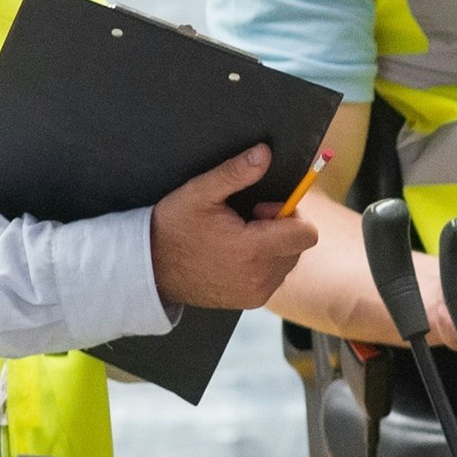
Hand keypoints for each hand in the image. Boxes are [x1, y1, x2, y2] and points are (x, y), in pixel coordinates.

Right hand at [151, 147, 322, 312]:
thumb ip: (235, 173)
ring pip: (288, 262)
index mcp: (252, 250)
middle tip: (246, 222)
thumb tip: (265, 154)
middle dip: (280, 230)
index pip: (306, 233)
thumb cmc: (173, 229)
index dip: (289, 214)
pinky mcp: (250, 301)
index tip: (261, 210)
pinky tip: (236, 256)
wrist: (150, 268)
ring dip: (273, 247)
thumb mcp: (200, 193)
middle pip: (299, 246)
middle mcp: (259, 277)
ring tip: (239, 240)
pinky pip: (274, 277)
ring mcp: (255, 293)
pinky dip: (263, 264)